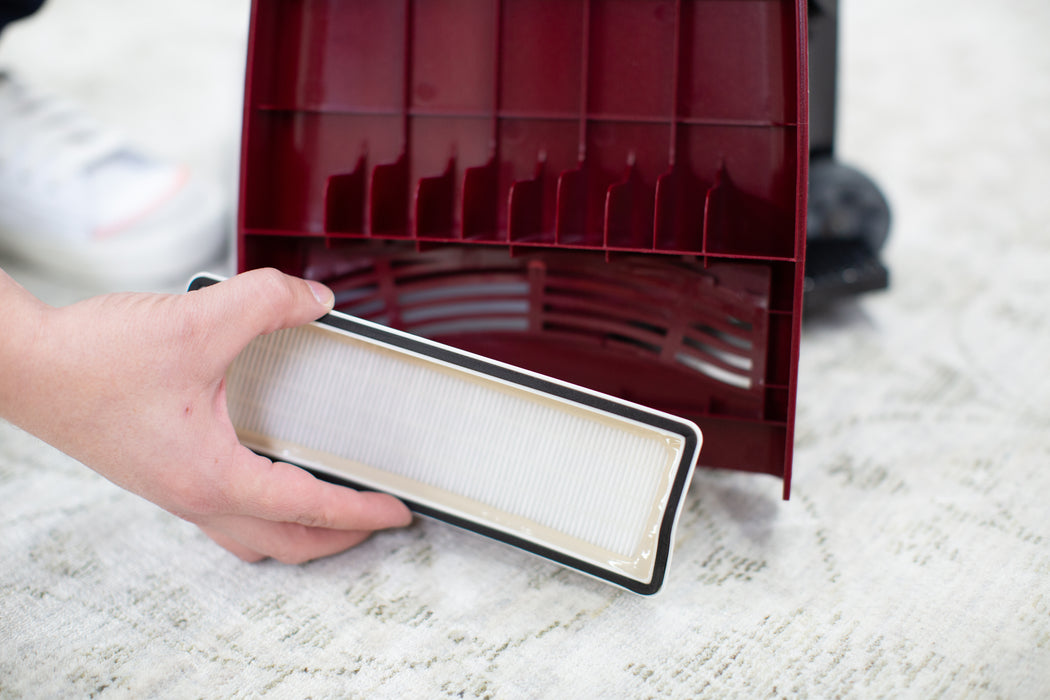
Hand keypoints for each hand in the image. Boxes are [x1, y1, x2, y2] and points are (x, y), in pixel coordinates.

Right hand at [0, 268, 411, 562]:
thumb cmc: (94, 360)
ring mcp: (176, 491)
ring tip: (334, 512)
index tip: (398, 511)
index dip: (361, 510)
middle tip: (377, 519)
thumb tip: (315, 301)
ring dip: (300, 533)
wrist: (25, 365)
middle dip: (340, 539)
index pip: (309, 508)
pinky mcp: (163, 475)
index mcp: (213, 476)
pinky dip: (263, 512)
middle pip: (286, 544)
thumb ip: (268, 302)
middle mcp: (196, 496)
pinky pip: (226, 514)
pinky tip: (271, 477)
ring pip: (253, 537)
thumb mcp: (199, 320)